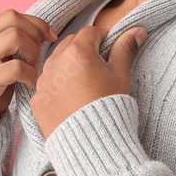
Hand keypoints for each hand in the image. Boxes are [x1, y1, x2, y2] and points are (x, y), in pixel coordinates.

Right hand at [0, 9, 57, 133]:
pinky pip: (16, 68)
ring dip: (32, 52)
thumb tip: (39, 34)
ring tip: (33, 69)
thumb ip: (7, 46)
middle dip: (34, 35)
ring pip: (14, 37)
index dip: (36, 23)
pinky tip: (29, 85)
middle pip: (13, 19)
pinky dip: (30, 75)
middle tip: (38, 56)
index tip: (50, 36)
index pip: (11, 15)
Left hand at [31, 25, 146, 139]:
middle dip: (84, 50)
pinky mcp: (37, 100)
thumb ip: (125, 49)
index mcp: (78, 51)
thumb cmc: (109, 106)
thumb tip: (137, 30)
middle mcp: (56, 62)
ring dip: (68, 67)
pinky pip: (47, 85)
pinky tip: (71, 100)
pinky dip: (57, 87)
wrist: (91, 144)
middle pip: (70, 44)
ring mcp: (44, 82)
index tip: (110, 50)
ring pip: (56, 63)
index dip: (103, 39)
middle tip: (98, 68)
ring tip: (85, 86)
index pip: (91, 33)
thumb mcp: (120, 75)